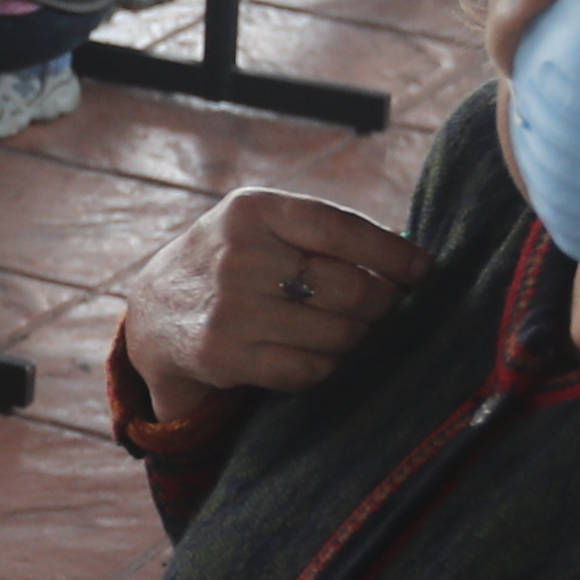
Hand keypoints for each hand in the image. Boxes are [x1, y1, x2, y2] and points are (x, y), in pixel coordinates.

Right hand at [119, 189, 428, 413]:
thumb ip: (321, 231)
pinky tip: (320, 355)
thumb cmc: (231, 262)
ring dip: (356, 339)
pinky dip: (327, 366)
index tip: (423, 271)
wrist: (156, 312)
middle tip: (386, 310)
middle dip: (382, 305)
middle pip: (350, 289)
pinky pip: (309, 369)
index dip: (392, 255)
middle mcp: (239, 255)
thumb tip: (408, 258)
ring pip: (337, 334)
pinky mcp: (224, 356)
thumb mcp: (260, 224)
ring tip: (350, 332)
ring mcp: (229, 308)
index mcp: (253, 210)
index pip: (342, 230)